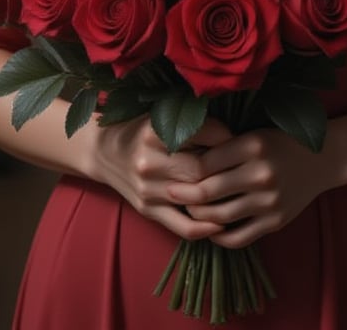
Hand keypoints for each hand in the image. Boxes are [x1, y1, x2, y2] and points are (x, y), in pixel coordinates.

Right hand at [94, 115, 232, 240]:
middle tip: (242, 169)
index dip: (227, 137)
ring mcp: (148, 188)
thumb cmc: (141, 131)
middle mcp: (149, 160)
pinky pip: (182, 225)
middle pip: (200, 169)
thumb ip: (190, 122)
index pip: (203, 134)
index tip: (238, 140)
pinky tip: (221, 224)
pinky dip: (205, 228)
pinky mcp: (148, 210)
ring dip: (220, 197)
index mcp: (154, 131)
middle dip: (225, 169)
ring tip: (240, 193)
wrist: (104, 152)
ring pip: (195, 197)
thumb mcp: (160, 117)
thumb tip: (233, 133)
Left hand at [165, 127, 330, 248]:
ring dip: (198, 216)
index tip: (172, 168)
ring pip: (220, 216)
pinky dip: (220, 236)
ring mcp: (269, 200)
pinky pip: (239, 236)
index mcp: (252, 145)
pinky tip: (211, 229)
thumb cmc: (281, 143)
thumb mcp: (253, 135)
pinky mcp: (276, 221)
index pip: (205, 162)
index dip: (185, 168)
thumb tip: (184, 159)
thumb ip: (224, 147)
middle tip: (169, 191)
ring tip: (189, 210)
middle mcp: (260, 173)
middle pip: (208, 191)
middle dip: (183, 195)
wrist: (322, 160)